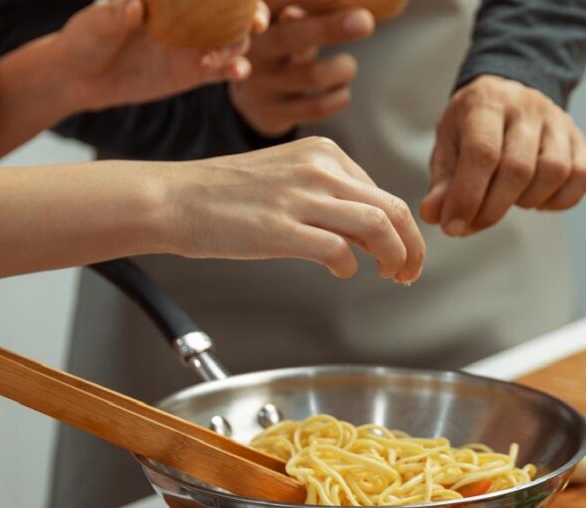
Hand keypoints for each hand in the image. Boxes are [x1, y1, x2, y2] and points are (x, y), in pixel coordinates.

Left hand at [52, 0, 269, 110]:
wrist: (80, 77)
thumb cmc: (86, 38)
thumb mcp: (96, 22)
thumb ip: (117, 13)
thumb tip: (137, 7)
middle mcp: (190, 19)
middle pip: (235, 13)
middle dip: (253, 15)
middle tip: (256, 23)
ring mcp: (195, 46)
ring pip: (234, 42)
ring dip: (238, 47)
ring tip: (214, 60)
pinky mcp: (194, 73)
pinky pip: (222, 70)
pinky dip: (234, 69)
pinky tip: (234, 72)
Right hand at [162, 137, 423, 282]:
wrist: (174, 197)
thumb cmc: (224, 194)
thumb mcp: (287, 176)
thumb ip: (327, 195)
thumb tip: (366, 230)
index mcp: (323, 153)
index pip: (382, 193)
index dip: (400, 229)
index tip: (401, 251)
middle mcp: (318, 169)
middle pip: (392, 208)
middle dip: (411, 245)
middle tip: (410, 271)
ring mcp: (300, 197)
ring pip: (377, 226)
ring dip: (394, 257)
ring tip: (391, 276)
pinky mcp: (281, 228)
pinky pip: (339, 250)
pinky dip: (350, 267)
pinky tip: (342, 272)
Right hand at [228, 3, 374, 136]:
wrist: (253, 97)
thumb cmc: (281, 46)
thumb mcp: (286, 25)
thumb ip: (306, 12)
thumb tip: (347, 7)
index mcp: (257, 22)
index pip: (273, 6)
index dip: (305, 2)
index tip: (331, 0)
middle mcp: (253, 51)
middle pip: (287, 37)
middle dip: (328, 28)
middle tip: (365, 20)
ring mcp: (260, 85)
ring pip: (311, 76)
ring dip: (342, 68)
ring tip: (348, 66)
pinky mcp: (273, 113)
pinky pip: (317, 107)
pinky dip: (340, 97)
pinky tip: (341, 89)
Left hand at [420, 75, 585, 236]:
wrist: (508, 95)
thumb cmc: (473, 126)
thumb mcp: (448, 144)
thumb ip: (442, 181)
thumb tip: (435, 214)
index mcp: (487, 102)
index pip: (482, 152)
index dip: (467, 196)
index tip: (453, 226)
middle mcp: (527, 106)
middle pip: (518, 168)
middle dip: (492, 209)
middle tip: (474, 223)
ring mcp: (558, 121)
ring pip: (555, 172)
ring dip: (528, 201)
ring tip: (508, 200)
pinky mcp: (579, 139)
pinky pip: (583, 176)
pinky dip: (560, 200)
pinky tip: (537, 199)